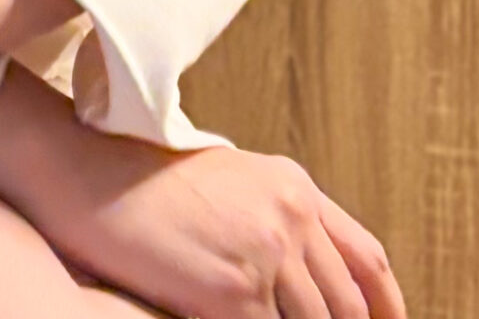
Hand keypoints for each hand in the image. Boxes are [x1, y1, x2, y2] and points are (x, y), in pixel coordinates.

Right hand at [58, 137, 406, 318]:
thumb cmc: (145, 180)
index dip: (388, 308)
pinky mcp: (235, 293)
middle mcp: (291, 215)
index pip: (366, 260)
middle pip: (347, 307)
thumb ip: (274, 220)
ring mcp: (266, 254)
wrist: (91, 173)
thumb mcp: (228, 182)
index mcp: (294, 186)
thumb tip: (303, 281)